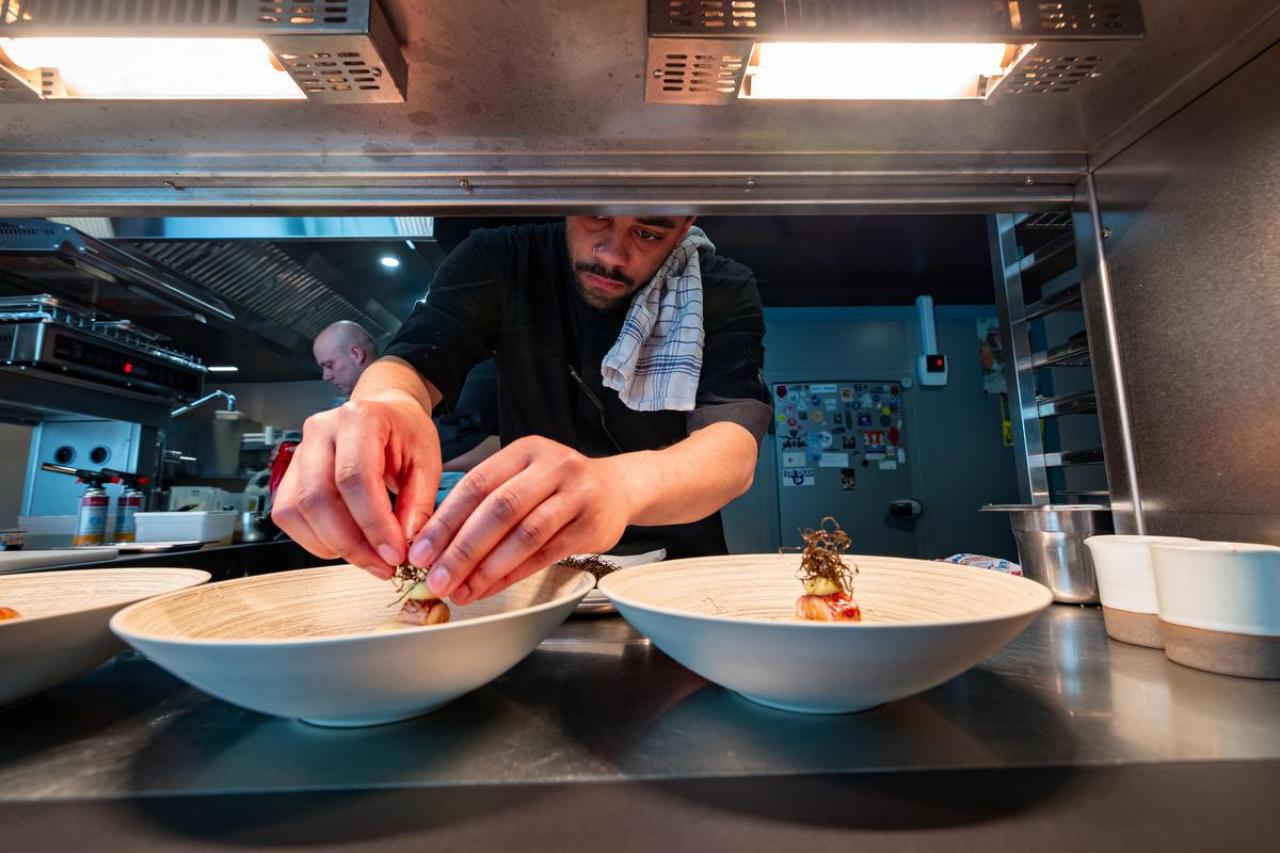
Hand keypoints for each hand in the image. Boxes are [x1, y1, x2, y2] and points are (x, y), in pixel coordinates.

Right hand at [271, 392, 440, 577]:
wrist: (384, 414)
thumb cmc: (404, 433)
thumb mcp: (428, 461)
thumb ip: (419, 502)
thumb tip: (407, 542)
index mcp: (359, 419)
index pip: (355, 478)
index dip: (373, 524)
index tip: (395, 553)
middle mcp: (321, 432)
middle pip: (318, 498)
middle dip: (351, 543)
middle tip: (383, 565)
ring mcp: (300, 452)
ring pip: (296, 511)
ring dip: (332, 546)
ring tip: (369, 558)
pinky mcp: (290, 475)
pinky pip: (288, 516)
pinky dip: (316, 540)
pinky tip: (346, 544)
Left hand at [407, 436, 631, 603]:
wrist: (618, 488)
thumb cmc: (559, 487)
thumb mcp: (523, 477)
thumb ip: (485, 503)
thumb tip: (436, 546)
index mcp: (525, 450)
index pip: (476, 484)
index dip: (445, 521)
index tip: (421, 552)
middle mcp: (552, 466)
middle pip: (499, 509)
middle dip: (462, 549)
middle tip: (437, 579)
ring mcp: (576, 494)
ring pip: (525, 534)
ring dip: (488, 568)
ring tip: (462, 590)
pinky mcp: (591, 525)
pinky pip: (546, 554)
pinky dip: (514, 574)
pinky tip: (491, 588)